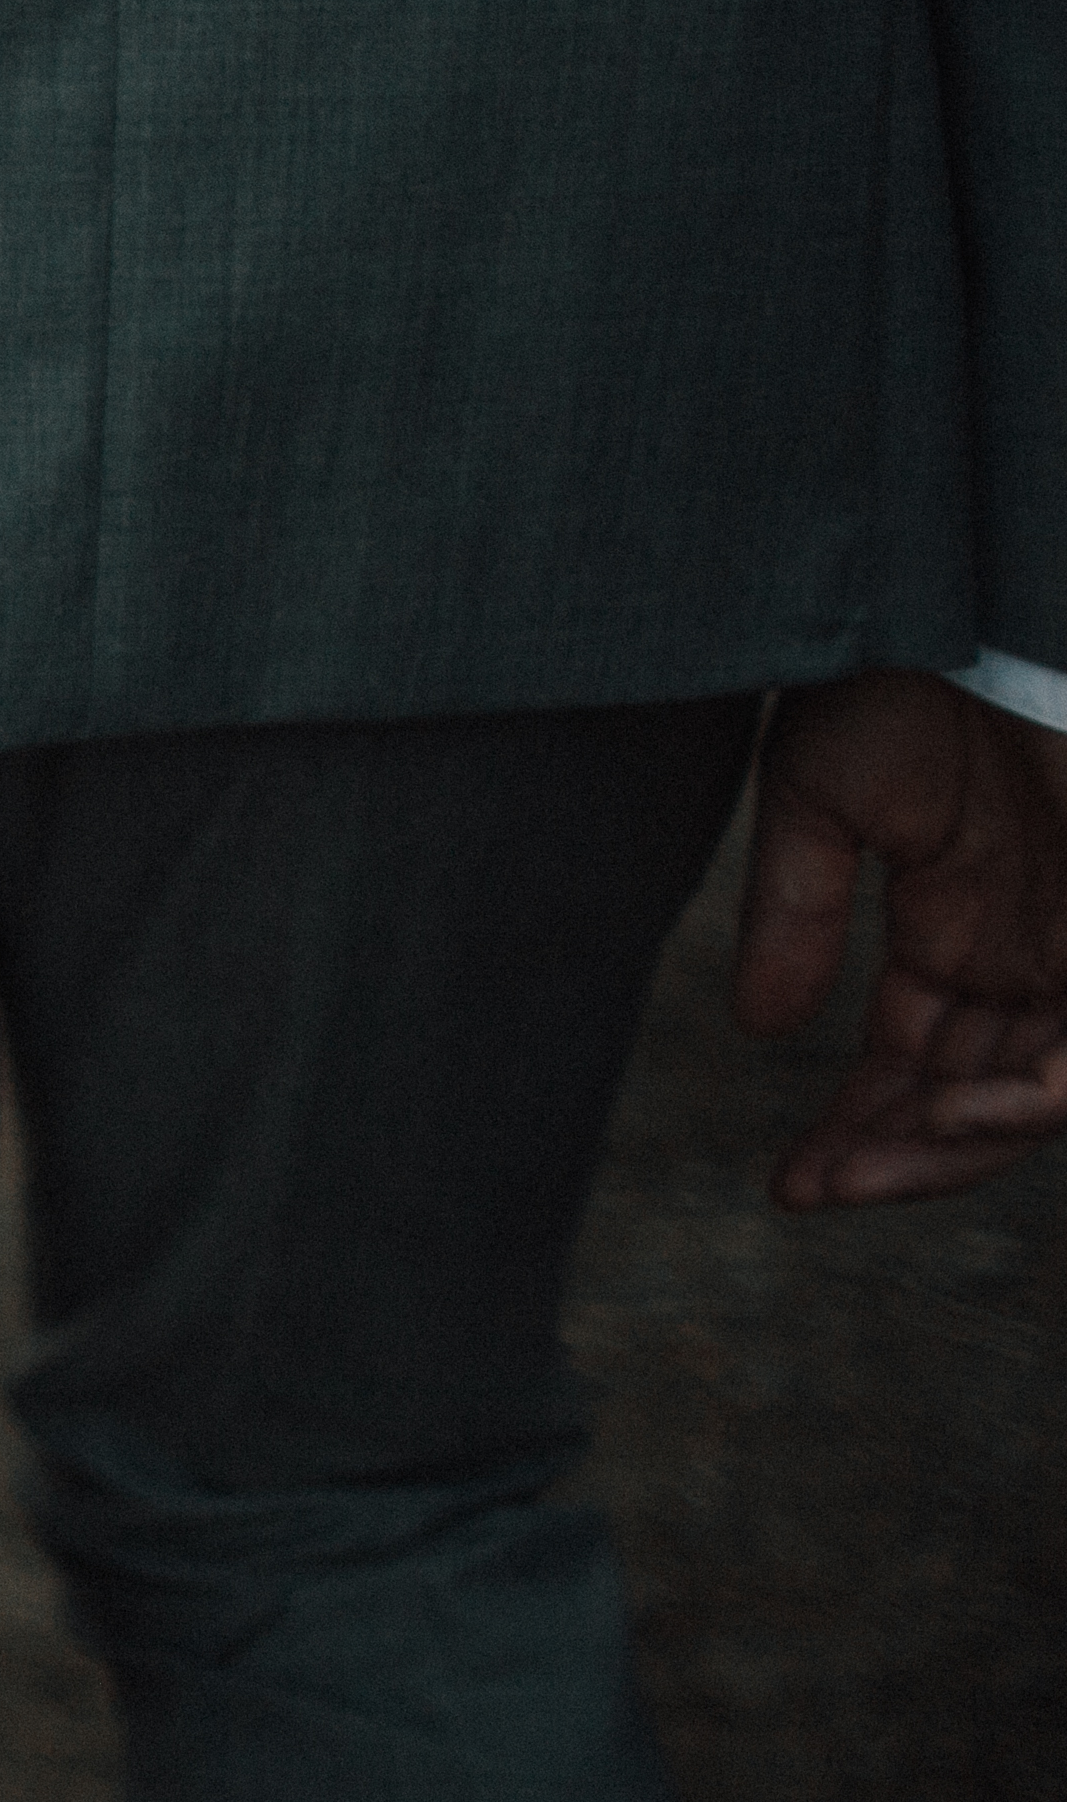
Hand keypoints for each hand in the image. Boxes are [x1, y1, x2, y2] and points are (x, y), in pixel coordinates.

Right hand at [740, 670, 1066, 1206]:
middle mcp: (1025, 959)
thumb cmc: (896, 677)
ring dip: (958, 1146)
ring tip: (871, 1159)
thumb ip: (794, 917)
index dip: (859, 1132)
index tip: (787, 1186)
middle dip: (900, 1159)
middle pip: (977, 1101)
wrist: (981, 611)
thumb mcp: (820, 801)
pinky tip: (972, 1105)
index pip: (915, 1065)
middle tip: (818, 1190)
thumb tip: (762, 1033)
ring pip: (1037, 1096)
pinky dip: (1043, 1097)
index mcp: (955, 930)